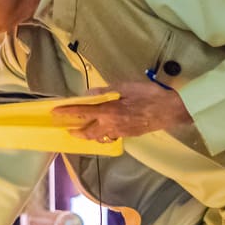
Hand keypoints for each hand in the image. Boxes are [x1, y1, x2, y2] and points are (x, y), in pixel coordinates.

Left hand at [52, 81, 189, 141]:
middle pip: (88, 132)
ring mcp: (120, 132)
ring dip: (89, 135)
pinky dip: (103, 134)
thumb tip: (91, 93)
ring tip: (83, 131)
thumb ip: (106, 91)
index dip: (67, 112)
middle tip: (68, 129)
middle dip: (76, 131)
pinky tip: (104, 130)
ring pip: (99, 137)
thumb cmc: (149, 95)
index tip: (55, 112)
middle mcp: (111, 125)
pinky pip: (110, 136)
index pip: (82, 112)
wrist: (170, 110)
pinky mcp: (128, 135)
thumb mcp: (126, 87)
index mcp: (109, 111)